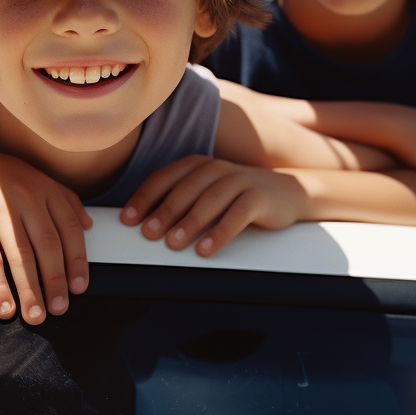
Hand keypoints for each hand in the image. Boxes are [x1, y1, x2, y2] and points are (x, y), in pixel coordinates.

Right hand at [0, 146, 91, 323]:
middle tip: (59, 309)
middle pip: (47, 246)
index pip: (69, 228)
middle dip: (56, 282)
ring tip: (35, 315)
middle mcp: (25, 197)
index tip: (79, 287)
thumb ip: (63, 197)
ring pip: (21, 257)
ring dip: (31, 292)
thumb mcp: (31, 177)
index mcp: (43, 188)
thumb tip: (88, 224)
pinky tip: (5, 306)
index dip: (77, 261)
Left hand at [120, 155, 306, 256]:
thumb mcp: (207, 192)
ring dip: (189, 222)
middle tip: (147, 233)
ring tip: (173, 244)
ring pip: (209, 200)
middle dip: (163, 211)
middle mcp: (216, 168)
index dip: (144, 197)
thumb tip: (144, 224)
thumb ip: (182, 201)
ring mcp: (239, 180)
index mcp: (197, 165)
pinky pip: (237, 214)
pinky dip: (219, 232)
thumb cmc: (237, 196)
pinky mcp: (259, 196)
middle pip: (185, 189)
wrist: (288, 192)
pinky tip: (205, 249)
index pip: (164, 177)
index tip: (127, 219)